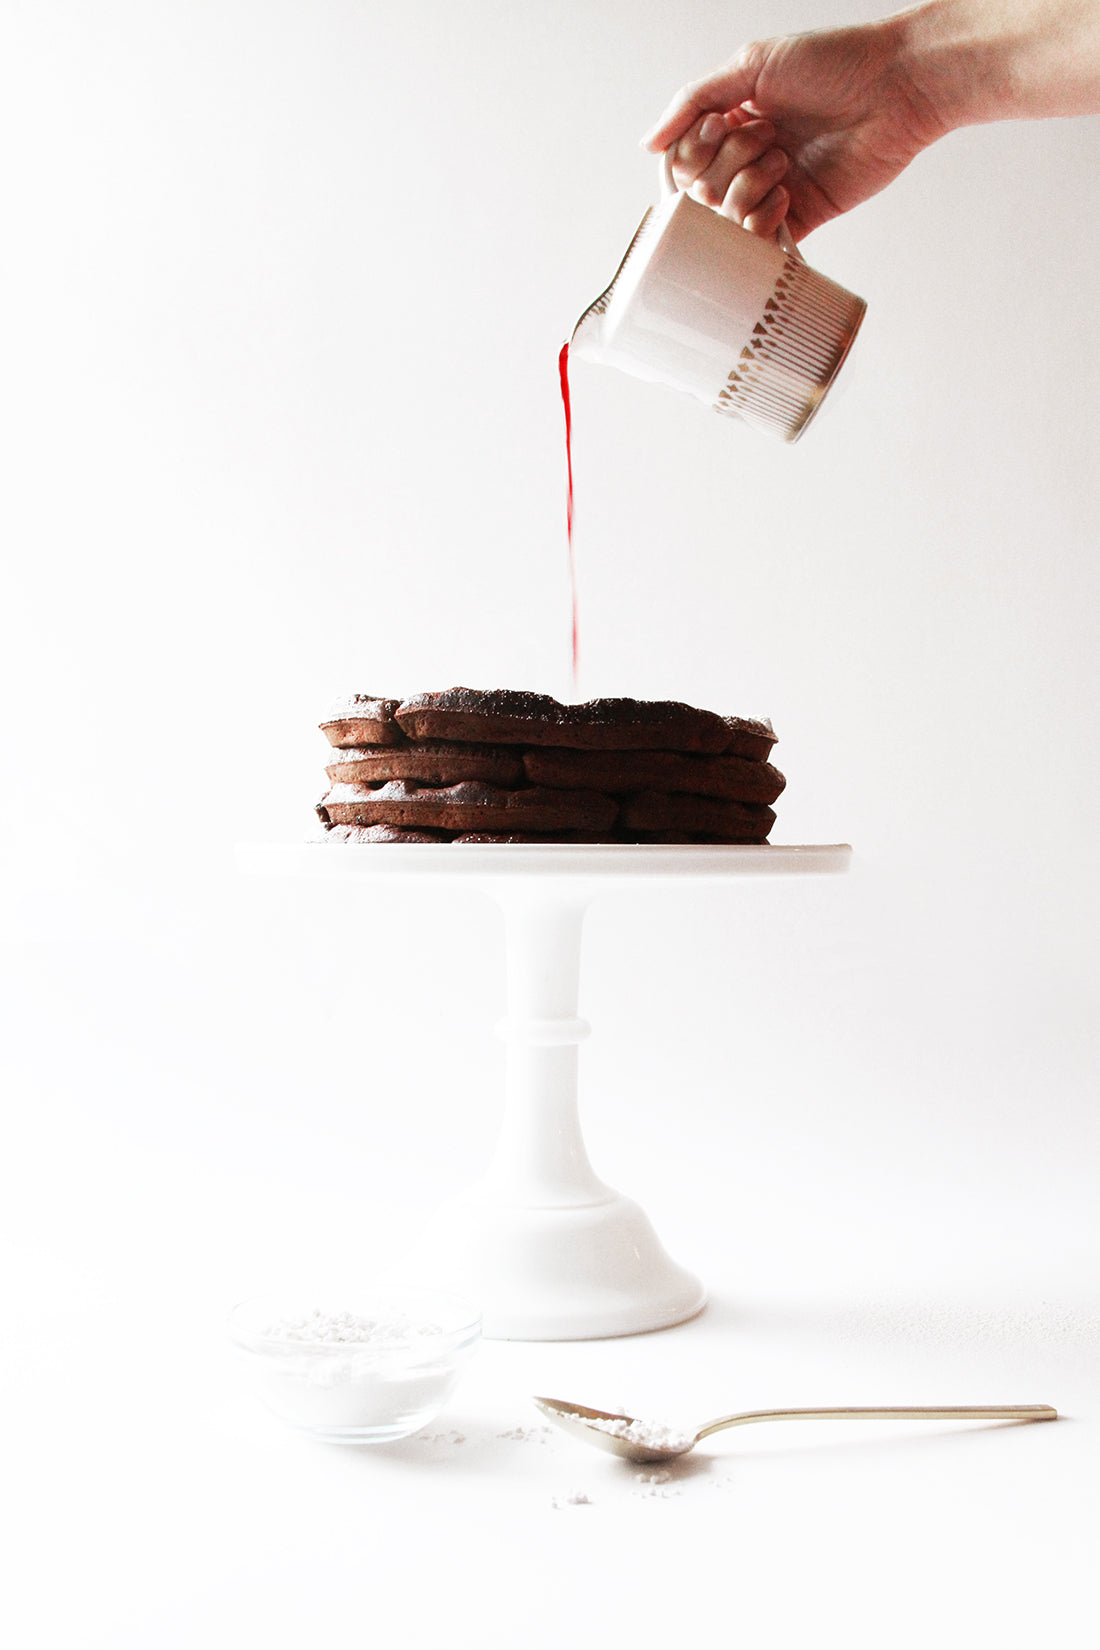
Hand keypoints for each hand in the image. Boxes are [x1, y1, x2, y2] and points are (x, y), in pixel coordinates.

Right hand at [642, 19, 945, 240]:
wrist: (896, 86)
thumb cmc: (833, 62)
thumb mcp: (751, 64)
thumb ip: (694, 100)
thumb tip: (648, 143)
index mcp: (733, 123)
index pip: (683, 160)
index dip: (692, 151)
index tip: (719, 126)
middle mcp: (748, 160)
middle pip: (701, 192)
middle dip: (727, 164)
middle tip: (768, 136)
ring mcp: (773, 191)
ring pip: (726, 219)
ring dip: (748, 188)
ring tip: (784, 162)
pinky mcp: (801, 218)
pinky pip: (761, 245)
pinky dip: (761, 226)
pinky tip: (783, 196)